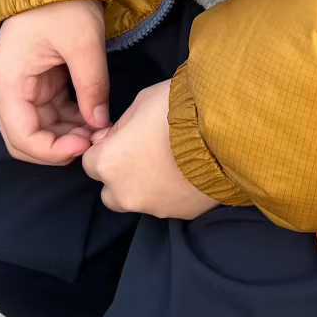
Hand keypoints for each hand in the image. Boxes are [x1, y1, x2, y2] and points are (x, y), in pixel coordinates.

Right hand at [0, 0, 109, 164]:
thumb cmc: (64, 4)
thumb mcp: (84, 43)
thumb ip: (92, 86)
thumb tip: (100, 124)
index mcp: (9, 82)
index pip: (22, 138)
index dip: (53, 151)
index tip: (86, 145)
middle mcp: (8, 89)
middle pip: (26, 139)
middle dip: (61, 147)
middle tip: (97, 141)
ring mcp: (22, 86)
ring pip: (40, 128)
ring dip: (68, 135)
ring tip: (102, 129)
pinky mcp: (38, 81)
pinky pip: (50, 113)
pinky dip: (71, 120)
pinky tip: (95, 118)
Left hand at [82, 80, 218, 218]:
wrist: (225, 131)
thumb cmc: (179, 109)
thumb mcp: (141, 102)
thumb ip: (122, 126)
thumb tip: (116, 137)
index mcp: (107, 163)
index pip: (90, 161)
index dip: (107, 147)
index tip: (126, 137)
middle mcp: (124, 193)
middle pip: (110, 190)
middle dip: (121, 174)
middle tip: (145, 152)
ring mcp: (153, 208)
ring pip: (139, 200)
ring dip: (147, 185)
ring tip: (172, 162)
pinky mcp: (180, 215)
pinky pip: (168, 204)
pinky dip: (173, 192)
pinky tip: (189, 171)